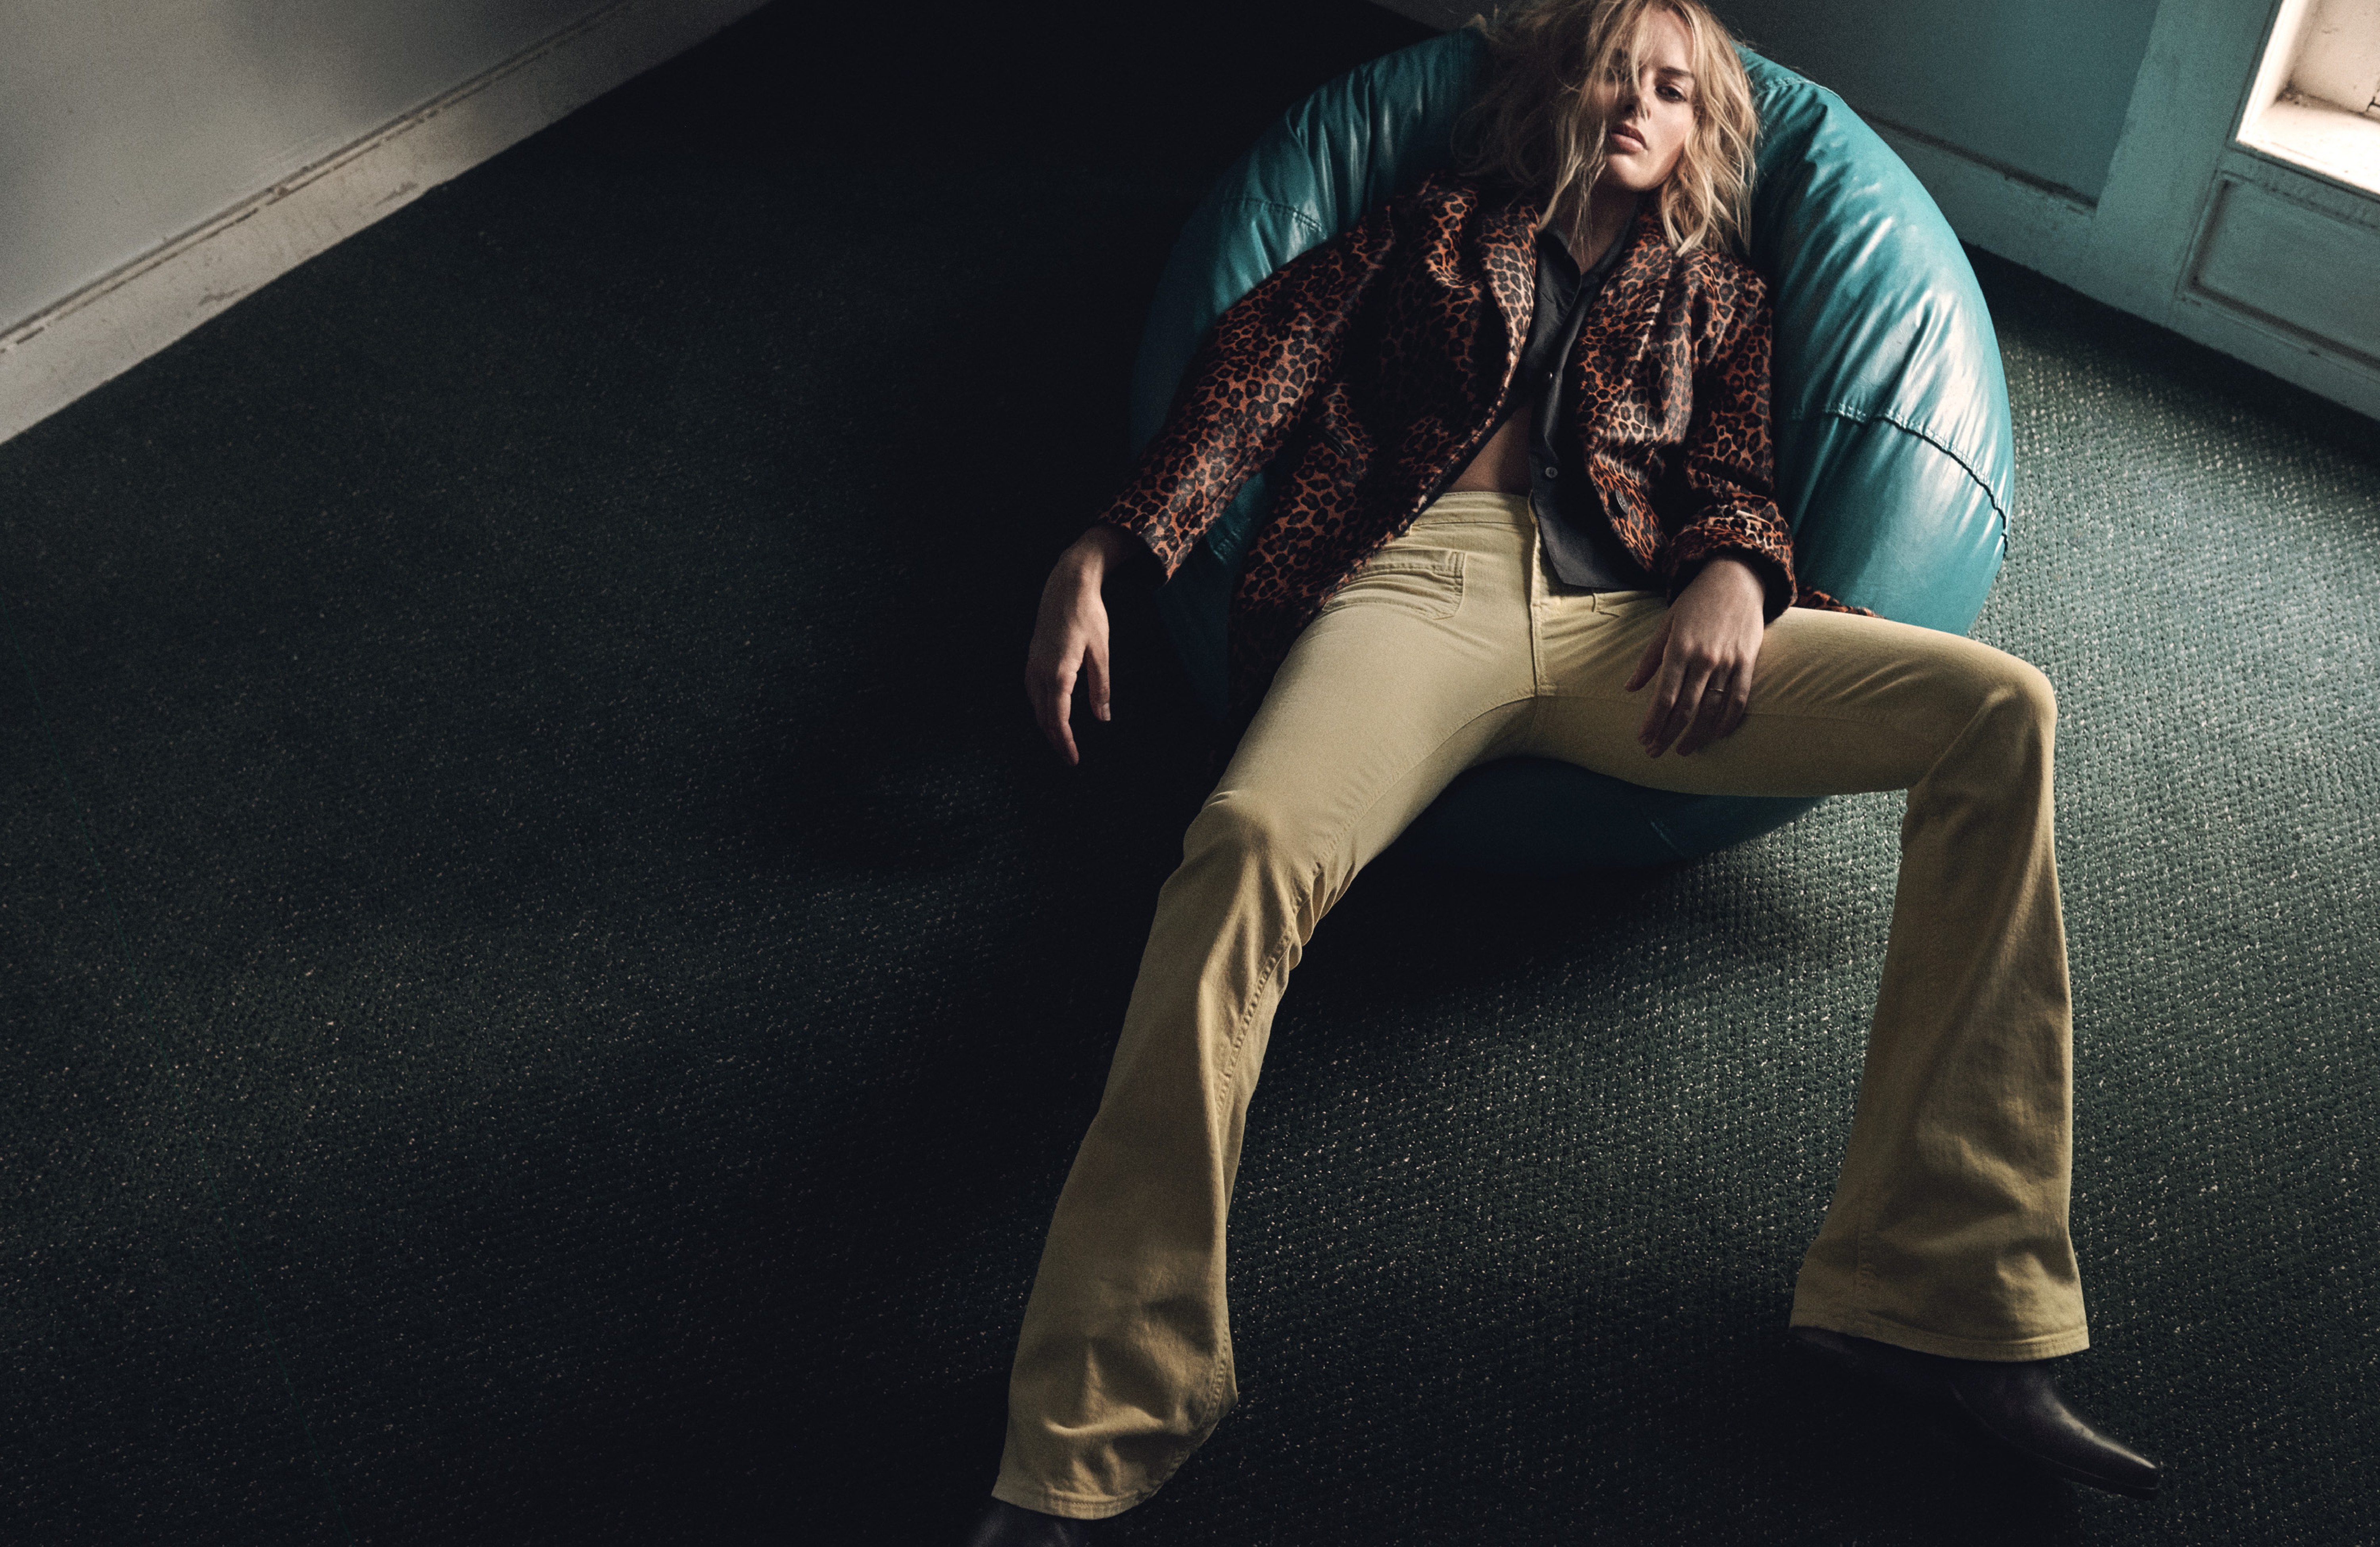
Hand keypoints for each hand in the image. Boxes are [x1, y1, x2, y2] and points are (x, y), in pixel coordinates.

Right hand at [1025, 525, 1138, 764]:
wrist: (1066, 585)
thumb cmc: (1088, 616)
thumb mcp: (1101, 653)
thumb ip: (1100, 688)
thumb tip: (1102, 718)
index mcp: (1059, 673)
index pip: (1058, 719)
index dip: (1065, 742)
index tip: (1073, 759)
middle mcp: (1040, 671)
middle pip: (1044, 717)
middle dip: (1056, 740)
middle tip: (1069, 758)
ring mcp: (1032, 664)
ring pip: (1036, 706)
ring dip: (1047, 726)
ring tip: (1061, 741)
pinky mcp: (1031, 658)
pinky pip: (1032, 691)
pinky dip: (1041, 708)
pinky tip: (1050, 712)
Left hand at [1624, 556, 1767, 757]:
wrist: (1736, 578)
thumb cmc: (1695, 601)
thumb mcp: (1667, 625)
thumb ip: (1649, 659)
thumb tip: (1630, 689)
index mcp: (1679, 649)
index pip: (1664, 697)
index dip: (1653, 723)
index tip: (1643, 739)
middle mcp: (1704, 658)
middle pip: (1685, 708)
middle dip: (1668, 734)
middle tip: (1655, 752)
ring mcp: (1729, 661)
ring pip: (1713, 709)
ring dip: (1697, 735)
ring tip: (1683, 750)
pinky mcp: (1748, 661)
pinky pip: (1740, 699)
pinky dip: (1728, 721)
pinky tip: (1717, 735)